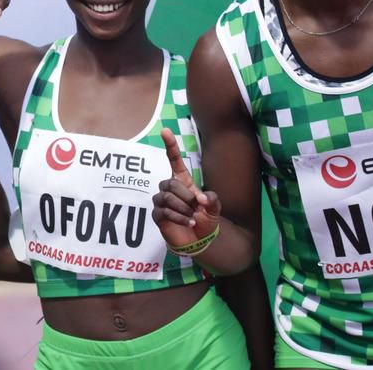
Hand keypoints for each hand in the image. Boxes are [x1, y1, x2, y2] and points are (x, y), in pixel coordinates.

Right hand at [152, 128, 221, 249]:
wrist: (200, 241)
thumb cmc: (205, 220)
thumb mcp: (214, 208)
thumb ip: (212, 200)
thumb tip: (201, 198)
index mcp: (183, 181)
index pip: (174, 161)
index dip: (170, 146)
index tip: (165, 130)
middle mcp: (170, 189)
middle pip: (170, 183)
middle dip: (185, 195)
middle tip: (196, 207)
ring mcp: (162, 202)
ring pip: (167, 197)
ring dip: (183, 208)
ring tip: (192, 216)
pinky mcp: (158, 215)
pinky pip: (164, 211)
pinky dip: (179, 217)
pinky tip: (189, 222)